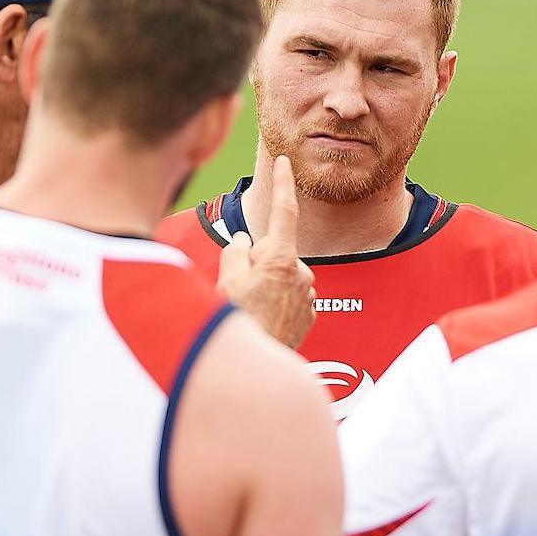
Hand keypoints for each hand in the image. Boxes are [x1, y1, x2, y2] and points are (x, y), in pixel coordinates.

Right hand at [218, 153, 314, 348]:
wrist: (254, 373)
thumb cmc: (238, 325)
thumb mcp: (226, 282)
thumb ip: (235, 252)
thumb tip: (243, 242)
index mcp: (280, 259)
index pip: (283, 212)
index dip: (283, 184)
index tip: (285, 162)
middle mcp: (301, 274)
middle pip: (274, 252)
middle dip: (256, 262)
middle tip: (238, 288)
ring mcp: (308, 295)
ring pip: (281, 276)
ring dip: (266, 284)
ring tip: (250, 310)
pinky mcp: (310, 314)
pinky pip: (290, 296)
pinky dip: (276, 302)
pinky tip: (264, 319)